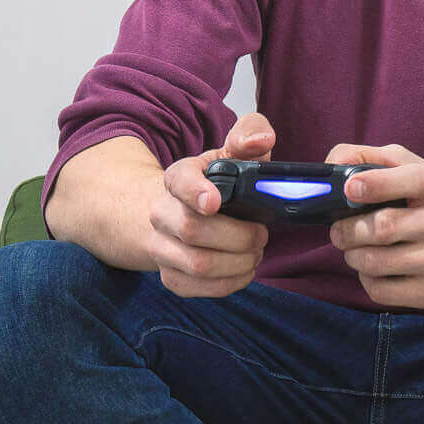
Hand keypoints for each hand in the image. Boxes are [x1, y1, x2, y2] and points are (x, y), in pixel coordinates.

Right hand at [149, 112, 271, 297]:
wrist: (183, 213)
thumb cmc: (218, 182)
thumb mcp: (233, 151)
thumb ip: (250, 135)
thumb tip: (261, 141)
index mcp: (178, 177)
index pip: (179, 181)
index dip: (196, 192)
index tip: (216, 202)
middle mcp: (161, 212)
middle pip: (192, 230)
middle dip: (239, 236)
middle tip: (262, 234)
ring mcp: (161, 247)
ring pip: (197, 264)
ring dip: (238, 262)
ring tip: (255, 252)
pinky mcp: (170, 276)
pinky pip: (197, 288)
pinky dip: (229, 283)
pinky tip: (244, 269)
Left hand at [325, 144, 423, 308]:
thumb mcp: (415, 167)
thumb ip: (369, 158)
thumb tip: (331, 167)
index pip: (411, 180)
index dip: (375, 184)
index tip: (350, 188)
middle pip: (382, 229)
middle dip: (347, 231)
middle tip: (341, 231)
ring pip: (376, 263)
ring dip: (354, 257)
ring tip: (358, 250)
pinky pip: (382, 291)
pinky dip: (368, 280)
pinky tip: (376, 269)